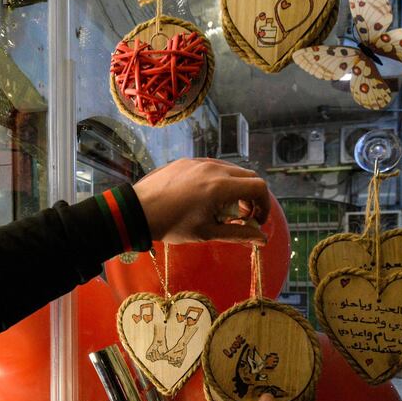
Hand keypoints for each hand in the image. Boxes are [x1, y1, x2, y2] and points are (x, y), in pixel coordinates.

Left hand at [132, 158, 270, 244]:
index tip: (256, 221)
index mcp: (221, 186)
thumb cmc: (171, 225)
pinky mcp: (186, 161)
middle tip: (240, 216)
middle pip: (247, 176)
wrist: (137, 211)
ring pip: (230, 170)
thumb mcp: (207, 233)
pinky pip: (211, 167)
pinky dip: (218, 181)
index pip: (258, 187)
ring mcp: (199, 162)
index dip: (264, 205)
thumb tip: (262, 239)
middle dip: (250, 197)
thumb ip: (238, 234)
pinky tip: (203, 197)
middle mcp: (213, 168)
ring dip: (235, 188)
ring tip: (221, 208)